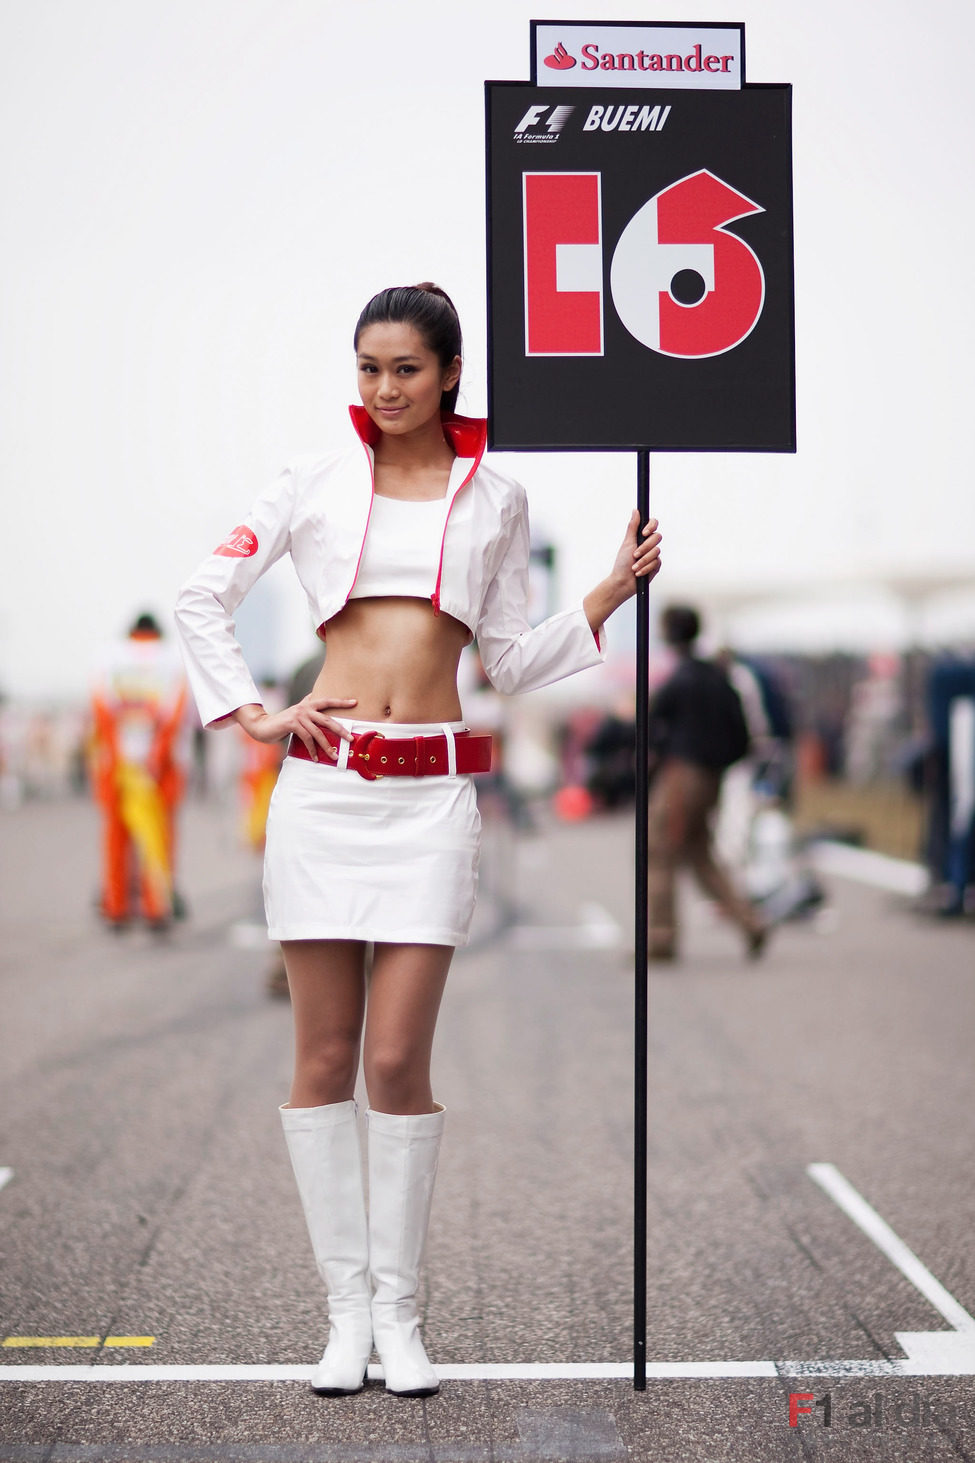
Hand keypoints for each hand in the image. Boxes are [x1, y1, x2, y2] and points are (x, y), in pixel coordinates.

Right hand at [235, 695, 357, 761]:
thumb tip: (315, 697)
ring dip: (327, 746)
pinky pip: (307, 739)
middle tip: (350, 738)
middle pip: (327, 719)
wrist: (263, 726)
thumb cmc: (282, 722)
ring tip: (334, 756)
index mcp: (308, 704)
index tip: (354, 702)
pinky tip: (316, 758)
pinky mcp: (292, 724)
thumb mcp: (297, 713)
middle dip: (340, 730)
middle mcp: (305, 708)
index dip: (341, 702)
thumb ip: (307, 706)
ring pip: (318, 732)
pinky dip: (312, 750)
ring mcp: (299, 716)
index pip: (327, 701)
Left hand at [583, 513, 661, 633]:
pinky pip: (656, 563)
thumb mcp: (627, 543)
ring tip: (634, 567)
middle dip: (645, 547)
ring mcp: (653, 555)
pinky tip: (638, 573)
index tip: (643, 533)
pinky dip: (645, 568)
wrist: (622, 582)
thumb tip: (636, 511)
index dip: (651, 526)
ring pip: (656, 551)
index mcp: (641, 537)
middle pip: (657, 537)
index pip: (653, 524)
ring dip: (643, 560)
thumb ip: (633, 527)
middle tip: (635, 554)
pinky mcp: (656, 566)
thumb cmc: (621, 563)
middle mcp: (649, 544)